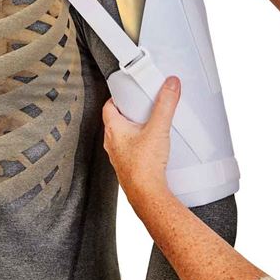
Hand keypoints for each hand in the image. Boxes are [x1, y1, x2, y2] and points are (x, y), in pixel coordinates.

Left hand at [101, 76, 180, 200]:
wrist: (146, 194)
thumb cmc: (144, 166)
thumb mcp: (158, 128)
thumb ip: (166, 104)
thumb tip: (170, 85)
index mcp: (114, 130)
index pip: (108, 107)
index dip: (117, 98)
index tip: (126, 93)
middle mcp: (112, 143)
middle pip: (116, 121)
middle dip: (128, 113)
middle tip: (141, 107)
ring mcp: (119, 157)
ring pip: (122, 138)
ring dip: (133, 130)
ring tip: (148, 126)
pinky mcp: (128, 168)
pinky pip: (130, 151)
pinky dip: (138, 146)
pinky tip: (151, 147)